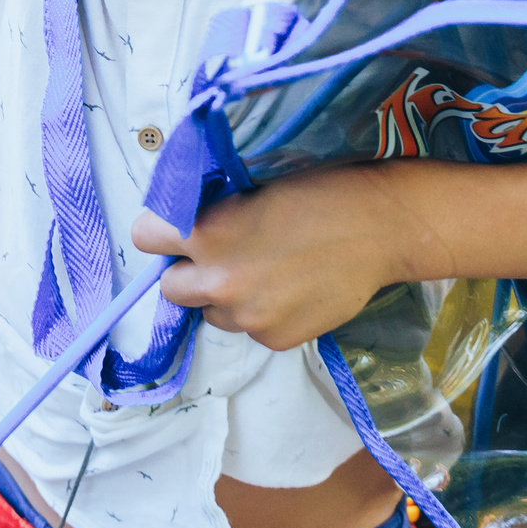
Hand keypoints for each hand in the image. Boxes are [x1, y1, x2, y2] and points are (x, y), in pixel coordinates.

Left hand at [129, 165, 414, 351]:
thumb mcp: (252, 188)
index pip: (145, 238)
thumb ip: (212, 213)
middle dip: (189, 271)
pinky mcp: (275, 339)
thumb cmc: (319, 192)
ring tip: (265, 271)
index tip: (177, 231)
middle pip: (170, 288)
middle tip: (220, 255)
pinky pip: (250, 329)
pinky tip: (291, 289)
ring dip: (226, 297)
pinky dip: (262, 314)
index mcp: (207, 232)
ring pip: (212, 312)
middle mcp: (219, 280)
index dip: (162, 233)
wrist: (380, 227)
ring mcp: (248, 317)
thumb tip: (181, 227)